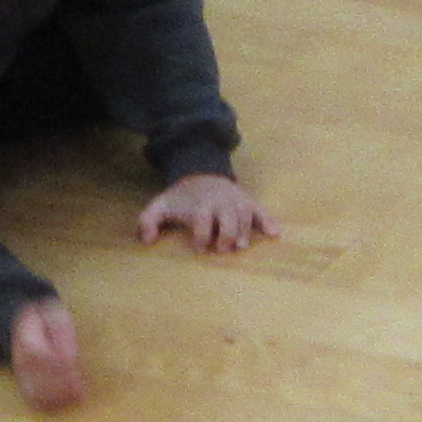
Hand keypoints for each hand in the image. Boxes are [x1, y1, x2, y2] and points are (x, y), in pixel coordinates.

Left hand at [137, 170, 270, 254]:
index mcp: (200, 204)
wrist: (200, 173)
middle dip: (226, 234)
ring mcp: (236, 201)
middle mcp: (220, 202)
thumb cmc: (181, 198)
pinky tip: (275, 234)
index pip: (202, 219)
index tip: (198, 246)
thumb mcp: (160, 205)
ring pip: (244, 216)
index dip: (201, 234)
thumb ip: (148, 221)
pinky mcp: (248, 202)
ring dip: (244, 232)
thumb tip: (146, 241)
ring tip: (241, 247)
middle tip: (223, 249)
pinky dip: (268, 221)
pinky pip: (261, 211)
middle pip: (227, 217)